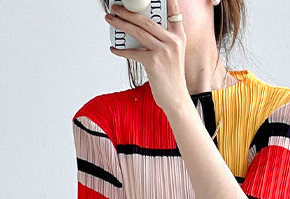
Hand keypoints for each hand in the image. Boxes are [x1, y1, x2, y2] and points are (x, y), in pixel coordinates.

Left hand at [105, 0, 188, 114]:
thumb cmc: (171, 78)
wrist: (176, 98)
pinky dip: (121, 51)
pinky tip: (114, 49)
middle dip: (128, 11)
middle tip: (116, 7)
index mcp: (179, 36)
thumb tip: (140, 31)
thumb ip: (162, 40)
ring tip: (110, 19)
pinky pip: (133, 52)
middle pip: (146, 20)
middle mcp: (172, 41)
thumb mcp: (172, 55)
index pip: (174, 11)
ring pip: (138, 32)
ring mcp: (163, 51)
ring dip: (121, 24)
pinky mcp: (153, 62)